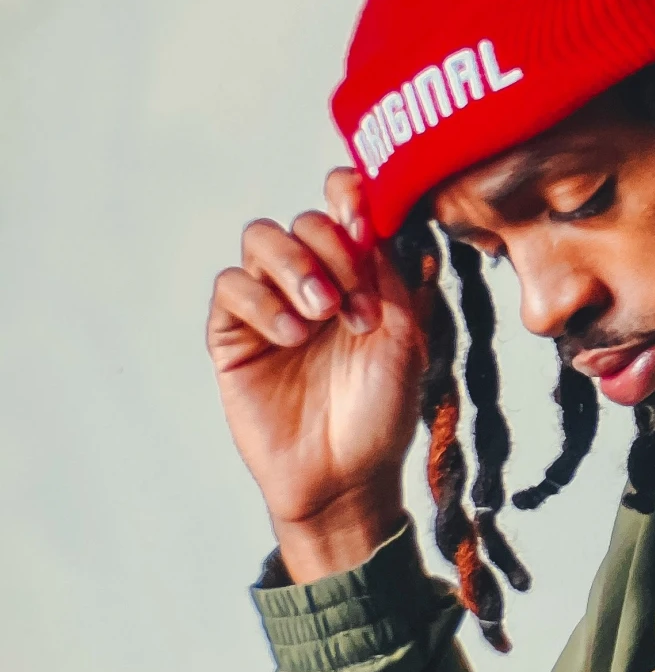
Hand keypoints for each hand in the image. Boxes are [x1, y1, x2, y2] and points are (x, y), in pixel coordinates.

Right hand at [208, 167, 423, 580]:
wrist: (346, 476)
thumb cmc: (383, 410)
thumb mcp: (407, 338)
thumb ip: (393, 276)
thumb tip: (381, 220)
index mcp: (362, 271)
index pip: (346, 203)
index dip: (351, 195)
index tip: (366, 223)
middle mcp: (314, 277)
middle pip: (306, 219)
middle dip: (333, 252)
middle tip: (356, 307)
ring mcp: (271, 302)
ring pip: (261, 239)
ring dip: (295, 267)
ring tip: (323, 316)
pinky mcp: (233, 333)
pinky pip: (230, 287)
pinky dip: (262, 302)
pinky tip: (291, 337)